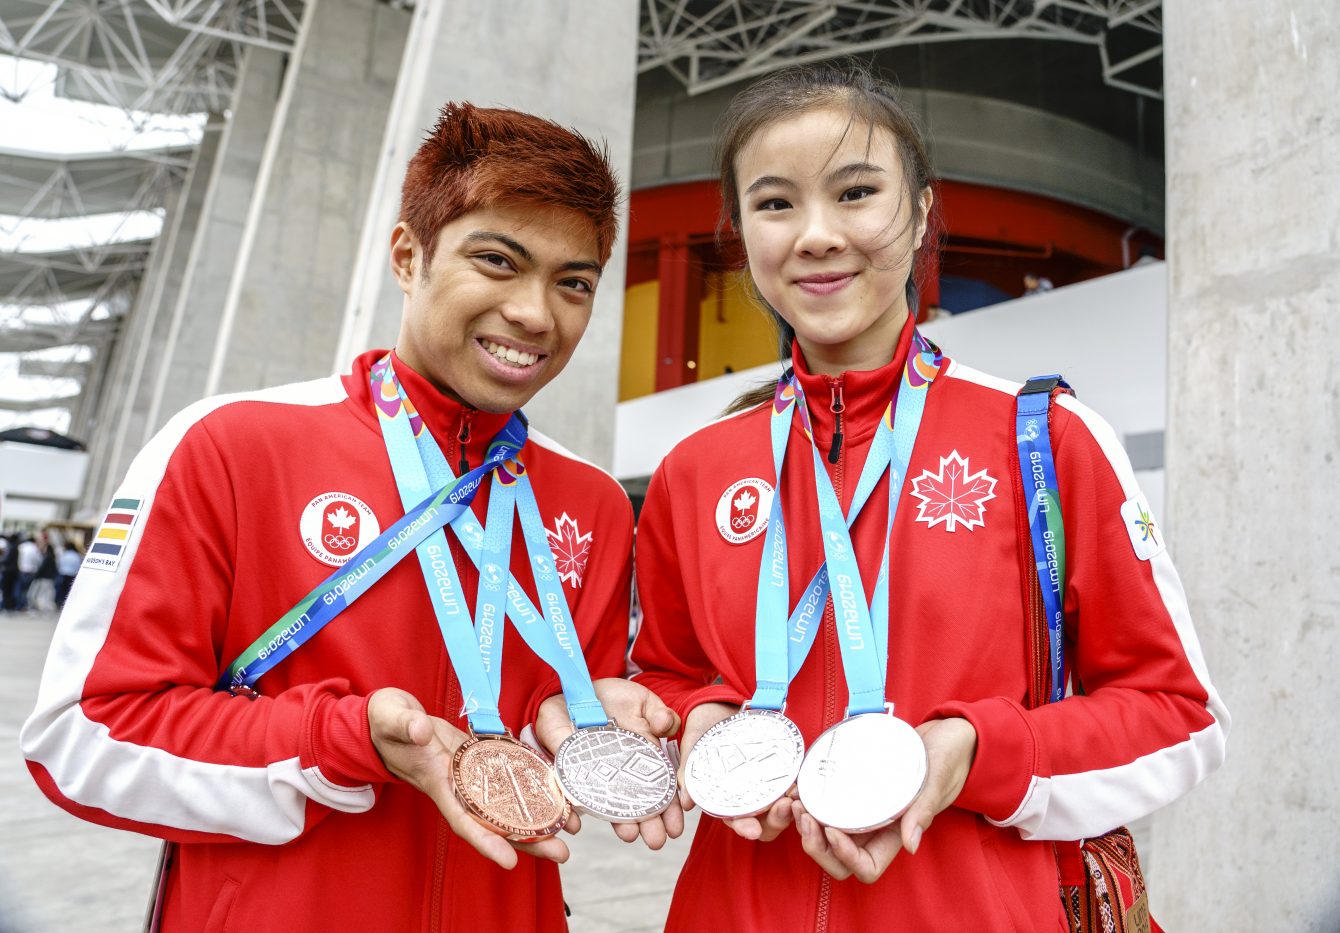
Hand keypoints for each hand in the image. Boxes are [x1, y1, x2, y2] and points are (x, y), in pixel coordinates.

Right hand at [368, 687, 571, 869]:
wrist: (388, 719)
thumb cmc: (385, 722)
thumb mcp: (390, 718)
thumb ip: (404, 724)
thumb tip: (420, 731)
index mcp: (436, 781)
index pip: (462, 818)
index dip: (485, 841)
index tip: (509, 861)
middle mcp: (458, 785)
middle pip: (495, 820)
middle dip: (528, 840)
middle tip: (562, 853)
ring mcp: (471, 773)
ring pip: (507, 802)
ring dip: (538, 817)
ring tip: (570, 828)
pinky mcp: (480, 757)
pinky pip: (509, 776)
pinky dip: (531, 785)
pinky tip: (556, 792)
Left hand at [535, 678, 684, 849]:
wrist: (579, 689)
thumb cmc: (615, 698)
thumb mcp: (643, 702)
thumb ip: (657, 713)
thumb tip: (665, 725)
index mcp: (644, 760)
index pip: (659, 790)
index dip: (669, 808)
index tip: (675, 826)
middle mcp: (622, 773)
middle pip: (637, 803)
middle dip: (648, 823)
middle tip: (656, 841)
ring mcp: (596, 774)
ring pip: (608, 803)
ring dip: (618, 821)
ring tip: (629, 835)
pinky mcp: (569, 771)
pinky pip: (571, 792)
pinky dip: (574, 808)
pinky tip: (577, 825)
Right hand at [675, 702, 792, 841]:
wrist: (720, 705)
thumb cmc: (704, 730)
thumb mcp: (693, 747)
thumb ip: (689, 772)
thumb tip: (686, 802)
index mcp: (726, 800)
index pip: (736, 821)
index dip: (744, 827)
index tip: (753, 830)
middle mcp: (749, 798)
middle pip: (765, 822)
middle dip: (776, 820)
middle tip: (783, 806)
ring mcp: (767, 785)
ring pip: (783, 808)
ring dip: (792, 807)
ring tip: (795, 794)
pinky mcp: (783, 771)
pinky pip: (794, 786)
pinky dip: (800, 789)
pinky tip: (801, 783)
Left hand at [792, 717, 976, 882]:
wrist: (946, 736)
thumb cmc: (947, 760)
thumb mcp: (937, 781)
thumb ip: (923, 810)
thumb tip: (911, 846)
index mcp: (895, 836)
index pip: (865, 867)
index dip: (845, 856)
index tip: (832, 830)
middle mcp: (875, 830)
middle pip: (838, 859)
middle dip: (816, 846)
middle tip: (803, 815)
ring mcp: (862, 812)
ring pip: (826, 836)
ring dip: (806, 827)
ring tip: (794, 801)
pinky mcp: (852, 791)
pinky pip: (826, 806)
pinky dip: (808, 802)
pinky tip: (797, 787)